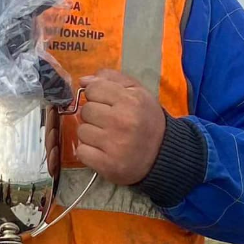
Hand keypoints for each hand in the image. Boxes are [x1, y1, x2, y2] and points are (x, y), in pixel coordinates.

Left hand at [77, 69, 165, 184]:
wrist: (162, 155)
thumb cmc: (147, 121)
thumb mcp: (138, 92)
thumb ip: (112, 79)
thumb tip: (83, 80)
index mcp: (131, 100)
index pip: (92, 89)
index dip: (96, 95)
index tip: (106, 104)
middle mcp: (122, 121)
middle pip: (85, 111)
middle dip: (94, 116)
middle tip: (109, 123)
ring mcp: (114, 144)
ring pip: (81, 131)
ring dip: (91, 134)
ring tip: (107, 137)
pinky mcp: (107, 164)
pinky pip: (81, 151)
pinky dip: (88, 152)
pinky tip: (102, 151)